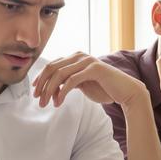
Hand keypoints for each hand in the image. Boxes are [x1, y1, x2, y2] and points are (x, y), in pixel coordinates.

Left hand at [33, 53, 147, 107]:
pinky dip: (62, 92)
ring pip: (60, 74)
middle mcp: (80, 56)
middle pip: (52, 68)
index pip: (52, 65)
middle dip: (42, 85)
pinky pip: (72, 80)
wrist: (126, 92)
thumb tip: (51, 87)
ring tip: (46, 104)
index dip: (40, 77)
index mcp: (76, 57)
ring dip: (49, 90)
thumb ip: (68, 81)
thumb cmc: (104, 89)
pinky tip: (58, 102)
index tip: (35, 90)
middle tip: (38, 100)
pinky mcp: (95, 69)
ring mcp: (87, 61)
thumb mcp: (82, 84)